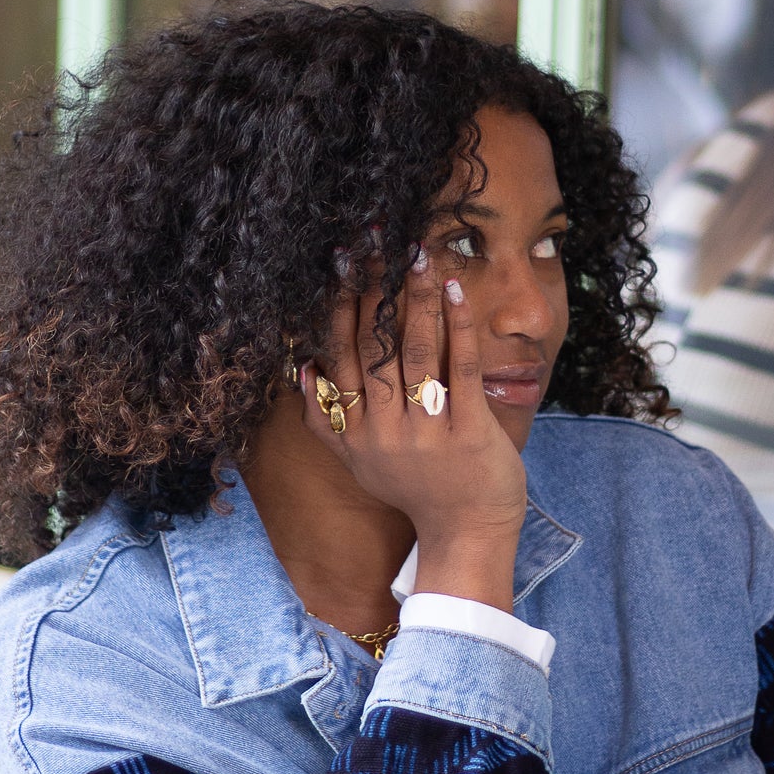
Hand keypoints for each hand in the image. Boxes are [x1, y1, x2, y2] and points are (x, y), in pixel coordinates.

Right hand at [302, 258, 526, 609]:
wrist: (468, 532)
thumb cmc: (415, 490)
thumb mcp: (358, 463)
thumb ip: (326, 421)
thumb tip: (303, 368)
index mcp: (355, 433)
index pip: (342, 357)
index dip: (341, 305)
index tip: (342, 261)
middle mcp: (385, 433)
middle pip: (376, 348)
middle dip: (376, 289)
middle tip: (378, 241)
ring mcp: (428, 433)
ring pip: (418, 352)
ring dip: (417, 298)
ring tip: (419, 253)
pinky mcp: (470, 433)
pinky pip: (463, 369)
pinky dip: (459, 327)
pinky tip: (456, 291)